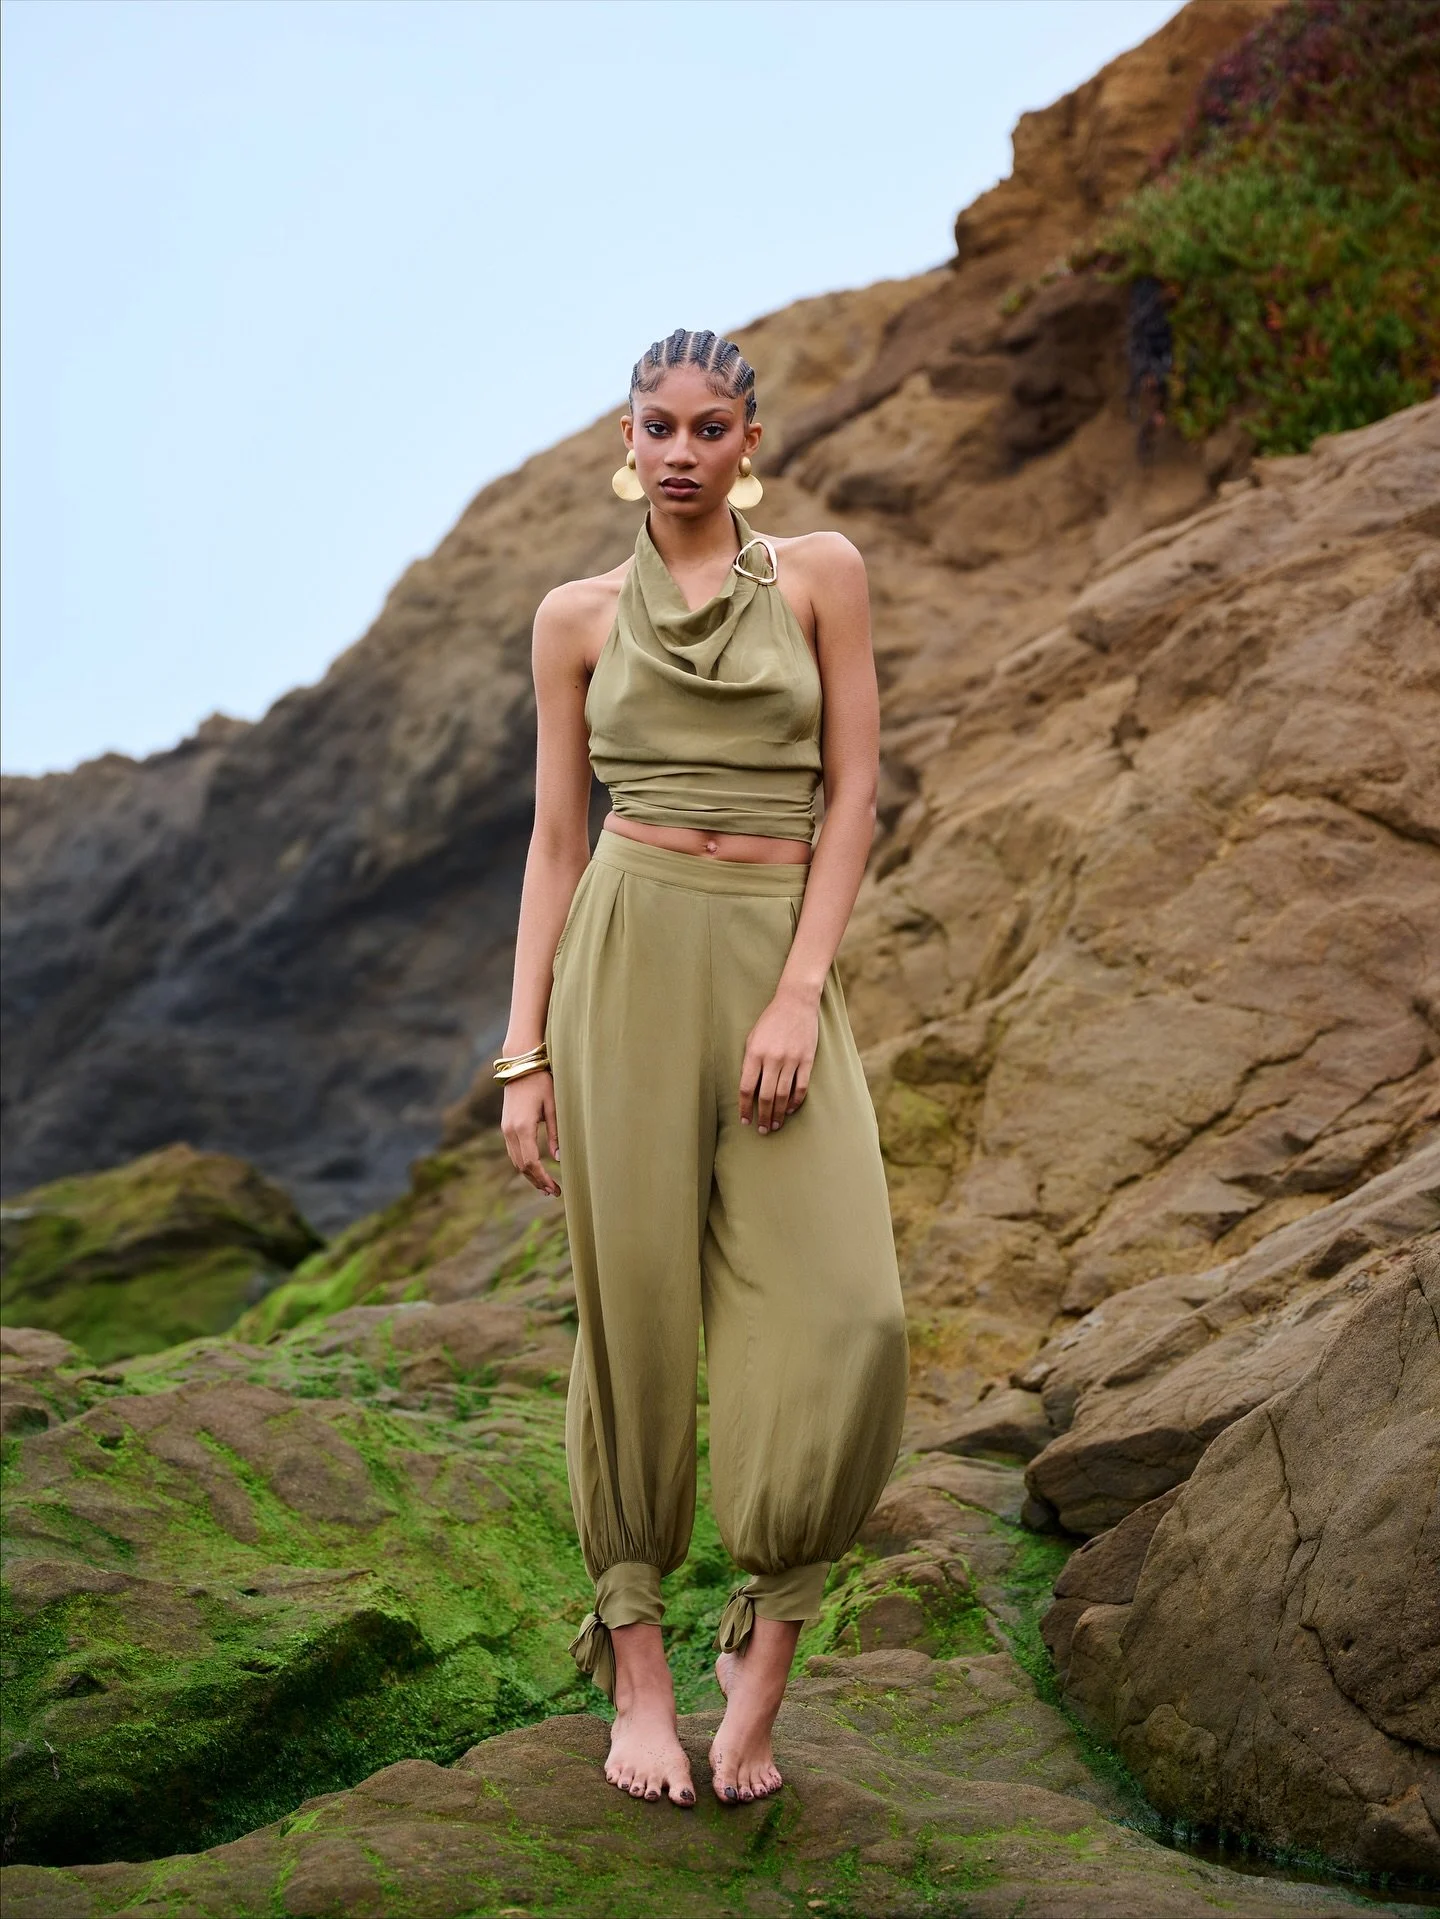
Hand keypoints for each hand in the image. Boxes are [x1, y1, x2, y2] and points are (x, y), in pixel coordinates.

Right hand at [501, 1071, 560, 1195]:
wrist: (519, 1065)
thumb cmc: (540, 1083)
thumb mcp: (553, 1106)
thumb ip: (555, 1133)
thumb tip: (559, 1158)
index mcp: (523, 1127)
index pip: (531, 1162)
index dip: (543, 1178)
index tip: (555, 1189)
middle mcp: (510, 1131)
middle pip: (522, 1166)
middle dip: (537, 1181)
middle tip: (554, 1192)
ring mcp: (505, 1129)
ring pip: (515, 1161)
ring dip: (529, 1175)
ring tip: (545, 1187)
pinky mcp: (505, 1126)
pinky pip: (513, 1152)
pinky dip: (523, 1164)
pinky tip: (534, 1170)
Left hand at [739, 986, 817, 1134]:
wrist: (795, 1002)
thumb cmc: (770, 1020)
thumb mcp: (752, 1038)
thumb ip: (749, 1062)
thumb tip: (748, 1088)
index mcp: (754, 1053)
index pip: (746, 1087)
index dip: (745, 1107)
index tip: (745, 1119)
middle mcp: (772, 1058)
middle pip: (766, 1096)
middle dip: (763, 1116)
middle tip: (762, 1130)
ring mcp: (791, 1059)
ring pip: (784, 1094)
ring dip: (779, 1113)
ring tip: (776, 1124)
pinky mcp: (806, 1059)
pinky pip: (801, 1086)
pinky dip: (796, 1101)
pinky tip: (791, 1109)